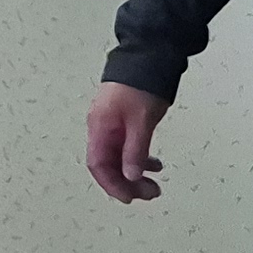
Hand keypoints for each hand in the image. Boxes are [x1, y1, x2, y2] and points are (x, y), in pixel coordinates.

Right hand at [85, 83, 171, 201]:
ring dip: (134, 174)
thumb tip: (130, 175)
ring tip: (153, 183)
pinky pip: (126, 148)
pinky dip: (139, 159)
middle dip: (127, 183)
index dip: (113, 185)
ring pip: (118, 158)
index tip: (130, 197)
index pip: (99, 166)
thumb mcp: (142, 121)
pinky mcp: (122, 120)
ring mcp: (112, 124)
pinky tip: (153, 164)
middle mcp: (102, 128)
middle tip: (149, 192)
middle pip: (108, 165)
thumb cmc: (141, 82)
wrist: (148, 54)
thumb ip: (135, 150)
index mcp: (101, 127)